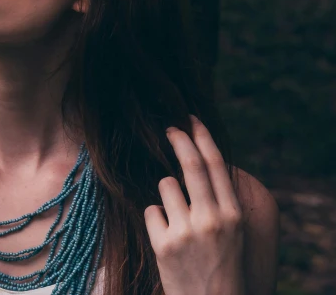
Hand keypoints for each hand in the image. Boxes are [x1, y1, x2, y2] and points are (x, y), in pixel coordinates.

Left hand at [144, 115, 244, 294]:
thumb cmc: (220, 264)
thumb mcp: (232, 232)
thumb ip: (219, 201)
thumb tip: (197, 161)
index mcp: (233, 215)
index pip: (217, 165)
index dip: (202, 137)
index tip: (191, 120)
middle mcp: (212, 219)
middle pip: (191, 165)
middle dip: (179, 139)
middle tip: (169, 127)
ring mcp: (187, 231)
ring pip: (166, 186)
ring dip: (166, 193)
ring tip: (176, 219)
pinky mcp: (164, 244)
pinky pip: (151, 210)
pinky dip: (155, 219)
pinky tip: (166, 237)